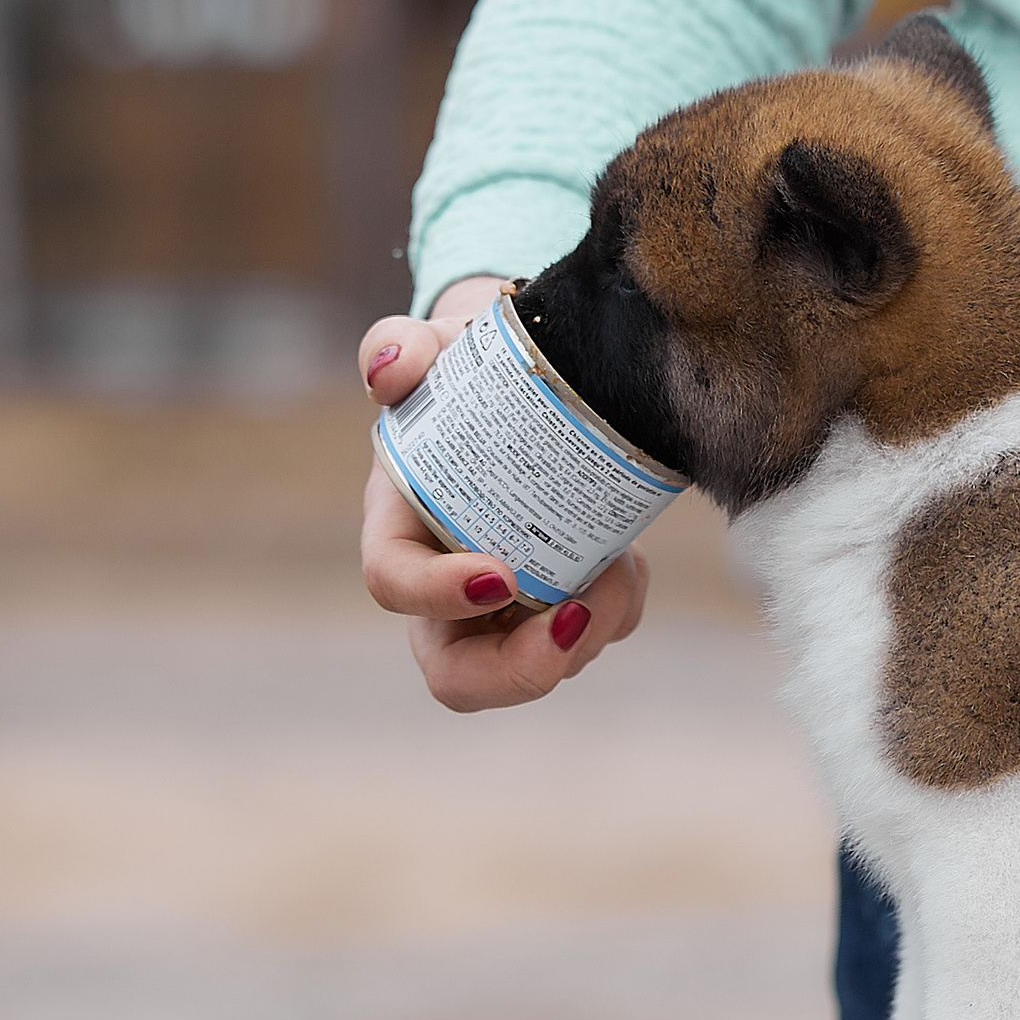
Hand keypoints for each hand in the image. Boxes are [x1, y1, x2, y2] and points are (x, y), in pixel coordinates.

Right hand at [357, 274, 650, 710]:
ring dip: (591, 627)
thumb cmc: (473, 371)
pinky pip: (593, 633)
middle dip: (520, 669)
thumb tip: (391, 369)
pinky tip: (628, 559)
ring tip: (620, 562)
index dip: (436, 595)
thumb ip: (402, 345)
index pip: (393, 585)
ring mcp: (507, 607)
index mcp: (401, 527)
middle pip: (459, 674)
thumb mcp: (441, 348)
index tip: (499, 573)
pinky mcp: (562, 604)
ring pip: (540, 664)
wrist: (539, 382)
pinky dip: (620, 606)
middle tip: (576, 615)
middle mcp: (446, 587)